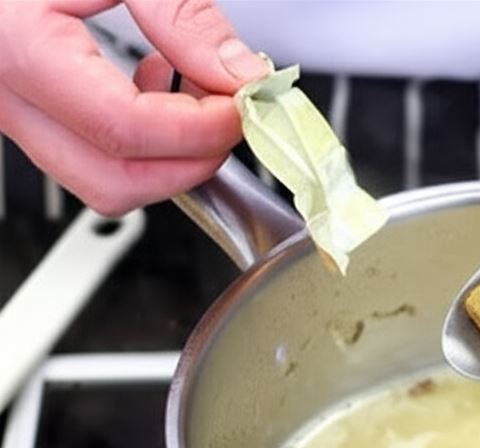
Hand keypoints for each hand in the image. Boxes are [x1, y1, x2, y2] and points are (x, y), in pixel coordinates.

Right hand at [0, 0, 267, 215]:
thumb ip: (182, 16)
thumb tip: (239, 75)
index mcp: (19, 48)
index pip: (124, 129)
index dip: (199, 130)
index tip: (240, 107)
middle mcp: (6, 95)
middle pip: (115, 181)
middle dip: (190, 160)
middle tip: (230, 113)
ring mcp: (14, 113)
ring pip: (104, 183)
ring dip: (169, 157)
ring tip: (196, 93)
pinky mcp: (30, 115)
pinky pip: (93, 161)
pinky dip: (145, 146)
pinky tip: (159, 87)